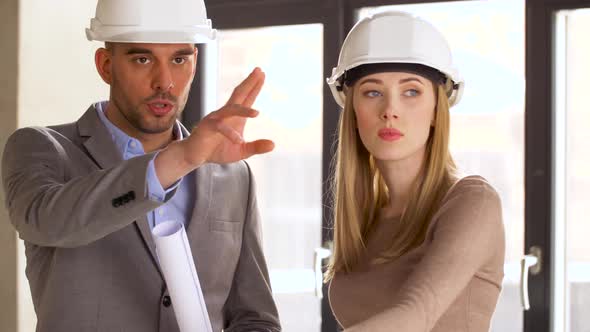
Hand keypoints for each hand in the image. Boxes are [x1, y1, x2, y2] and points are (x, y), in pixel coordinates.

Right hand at [154, 68, 273, 188]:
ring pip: (230, 110)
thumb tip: (273, 144)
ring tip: (257, 113)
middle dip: (249, 83)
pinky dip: (230, 133)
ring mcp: (215, 118)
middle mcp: (225, 114)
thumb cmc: (218, 151)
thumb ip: (256, 147)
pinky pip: (219, 127)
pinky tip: (239, 140)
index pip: (246, 98)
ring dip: (243, 111)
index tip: (262, 74)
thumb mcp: (242, 151)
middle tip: (259, 71)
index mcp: (235, 117)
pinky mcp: (207, 127)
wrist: (196, 156)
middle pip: (239, 94)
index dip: (254, 87)